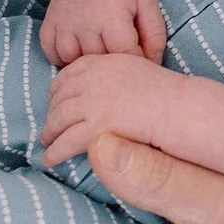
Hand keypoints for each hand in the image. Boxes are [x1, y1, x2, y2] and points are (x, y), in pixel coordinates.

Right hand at [41, 0, 166, 66]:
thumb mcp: (150, 6)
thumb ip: (155, 38)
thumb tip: (151, 65)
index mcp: (111, 16)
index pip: (123, 56)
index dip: (135, 59)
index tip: (138, 51)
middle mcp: (84, 21)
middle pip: (98, 60)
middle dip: (112, 60)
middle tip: (119, 48)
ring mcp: (63, 21)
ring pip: (72, 60)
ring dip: (86, 60)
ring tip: (99, 49)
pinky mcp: (49, 20)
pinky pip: (50, 52)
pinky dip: (62, 56)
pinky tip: (78, 47)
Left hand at [42, 52, 178, 166]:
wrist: (177, 107)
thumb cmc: (163, 92)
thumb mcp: (133, 68)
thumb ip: (111, 74)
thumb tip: (96, 88)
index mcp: (101, 63)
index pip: (68, 76)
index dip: (57, 91)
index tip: (55, 102)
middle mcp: (92, 80)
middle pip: (60, 98)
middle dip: (51, 113)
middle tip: (49, 126)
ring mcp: (92, 104)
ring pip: (58, 120)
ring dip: (49, 133)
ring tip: (47, 142)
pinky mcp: (95, 128)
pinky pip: (66, 142)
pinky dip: (55, 152)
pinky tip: (49, 159)